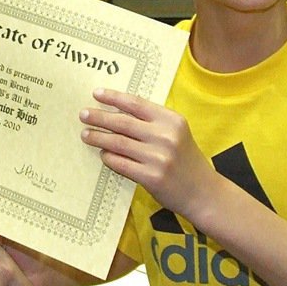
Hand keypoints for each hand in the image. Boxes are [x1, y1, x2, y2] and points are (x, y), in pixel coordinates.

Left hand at [79, 87, 216, 215]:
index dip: (114, 98)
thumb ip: (153, 122)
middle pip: (123, 122)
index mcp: (172, 120)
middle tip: (83, 114)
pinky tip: (102, 154)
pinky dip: (109, 157)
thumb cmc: (186, 159)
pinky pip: (121, 164)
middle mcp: (165, 136)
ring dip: (98, 137)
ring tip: (85, 134)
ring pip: (118, 143)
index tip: (96, 94)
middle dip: (99, 117)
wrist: (203, 191)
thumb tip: (117, 111)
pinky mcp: (151, 177)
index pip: (136, 104)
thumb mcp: (177, 133)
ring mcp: (158, 158)